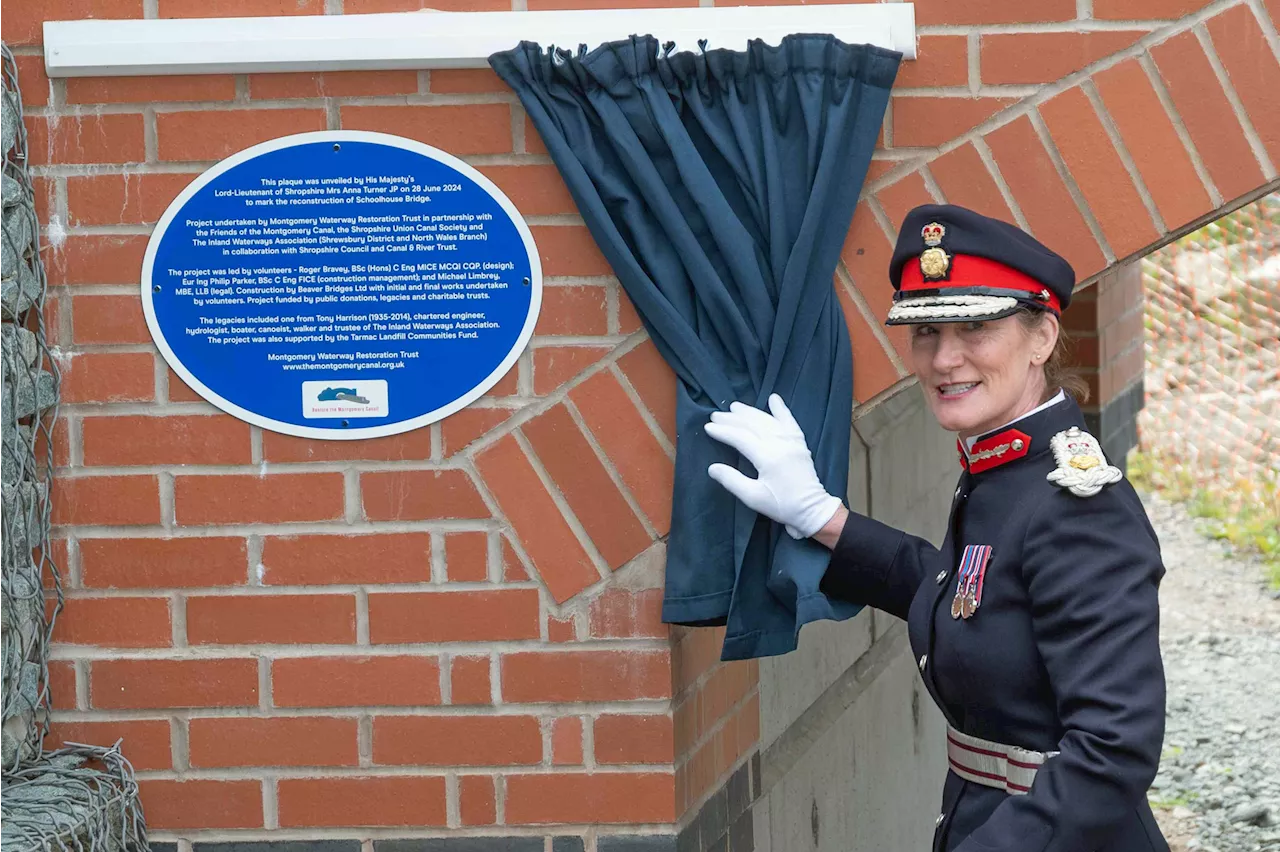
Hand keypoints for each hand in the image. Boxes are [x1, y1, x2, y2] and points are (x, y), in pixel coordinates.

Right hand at [704, 393, 842, 539]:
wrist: (811, 509)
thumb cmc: (781, 505)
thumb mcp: (753, 497)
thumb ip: (732, 480)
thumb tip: (712, 467)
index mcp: (767, 457)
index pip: (740, 438)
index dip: (723, 431)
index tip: (708, 427)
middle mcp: (780, 444)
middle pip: (752, 425)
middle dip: (732, 419)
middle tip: (715, 415)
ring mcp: (792, 441)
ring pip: (768, 420)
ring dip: (750, 412)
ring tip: (734, 406)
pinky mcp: (800, 443)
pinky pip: (790, 421)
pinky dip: (781, 409)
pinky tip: (774, 398)